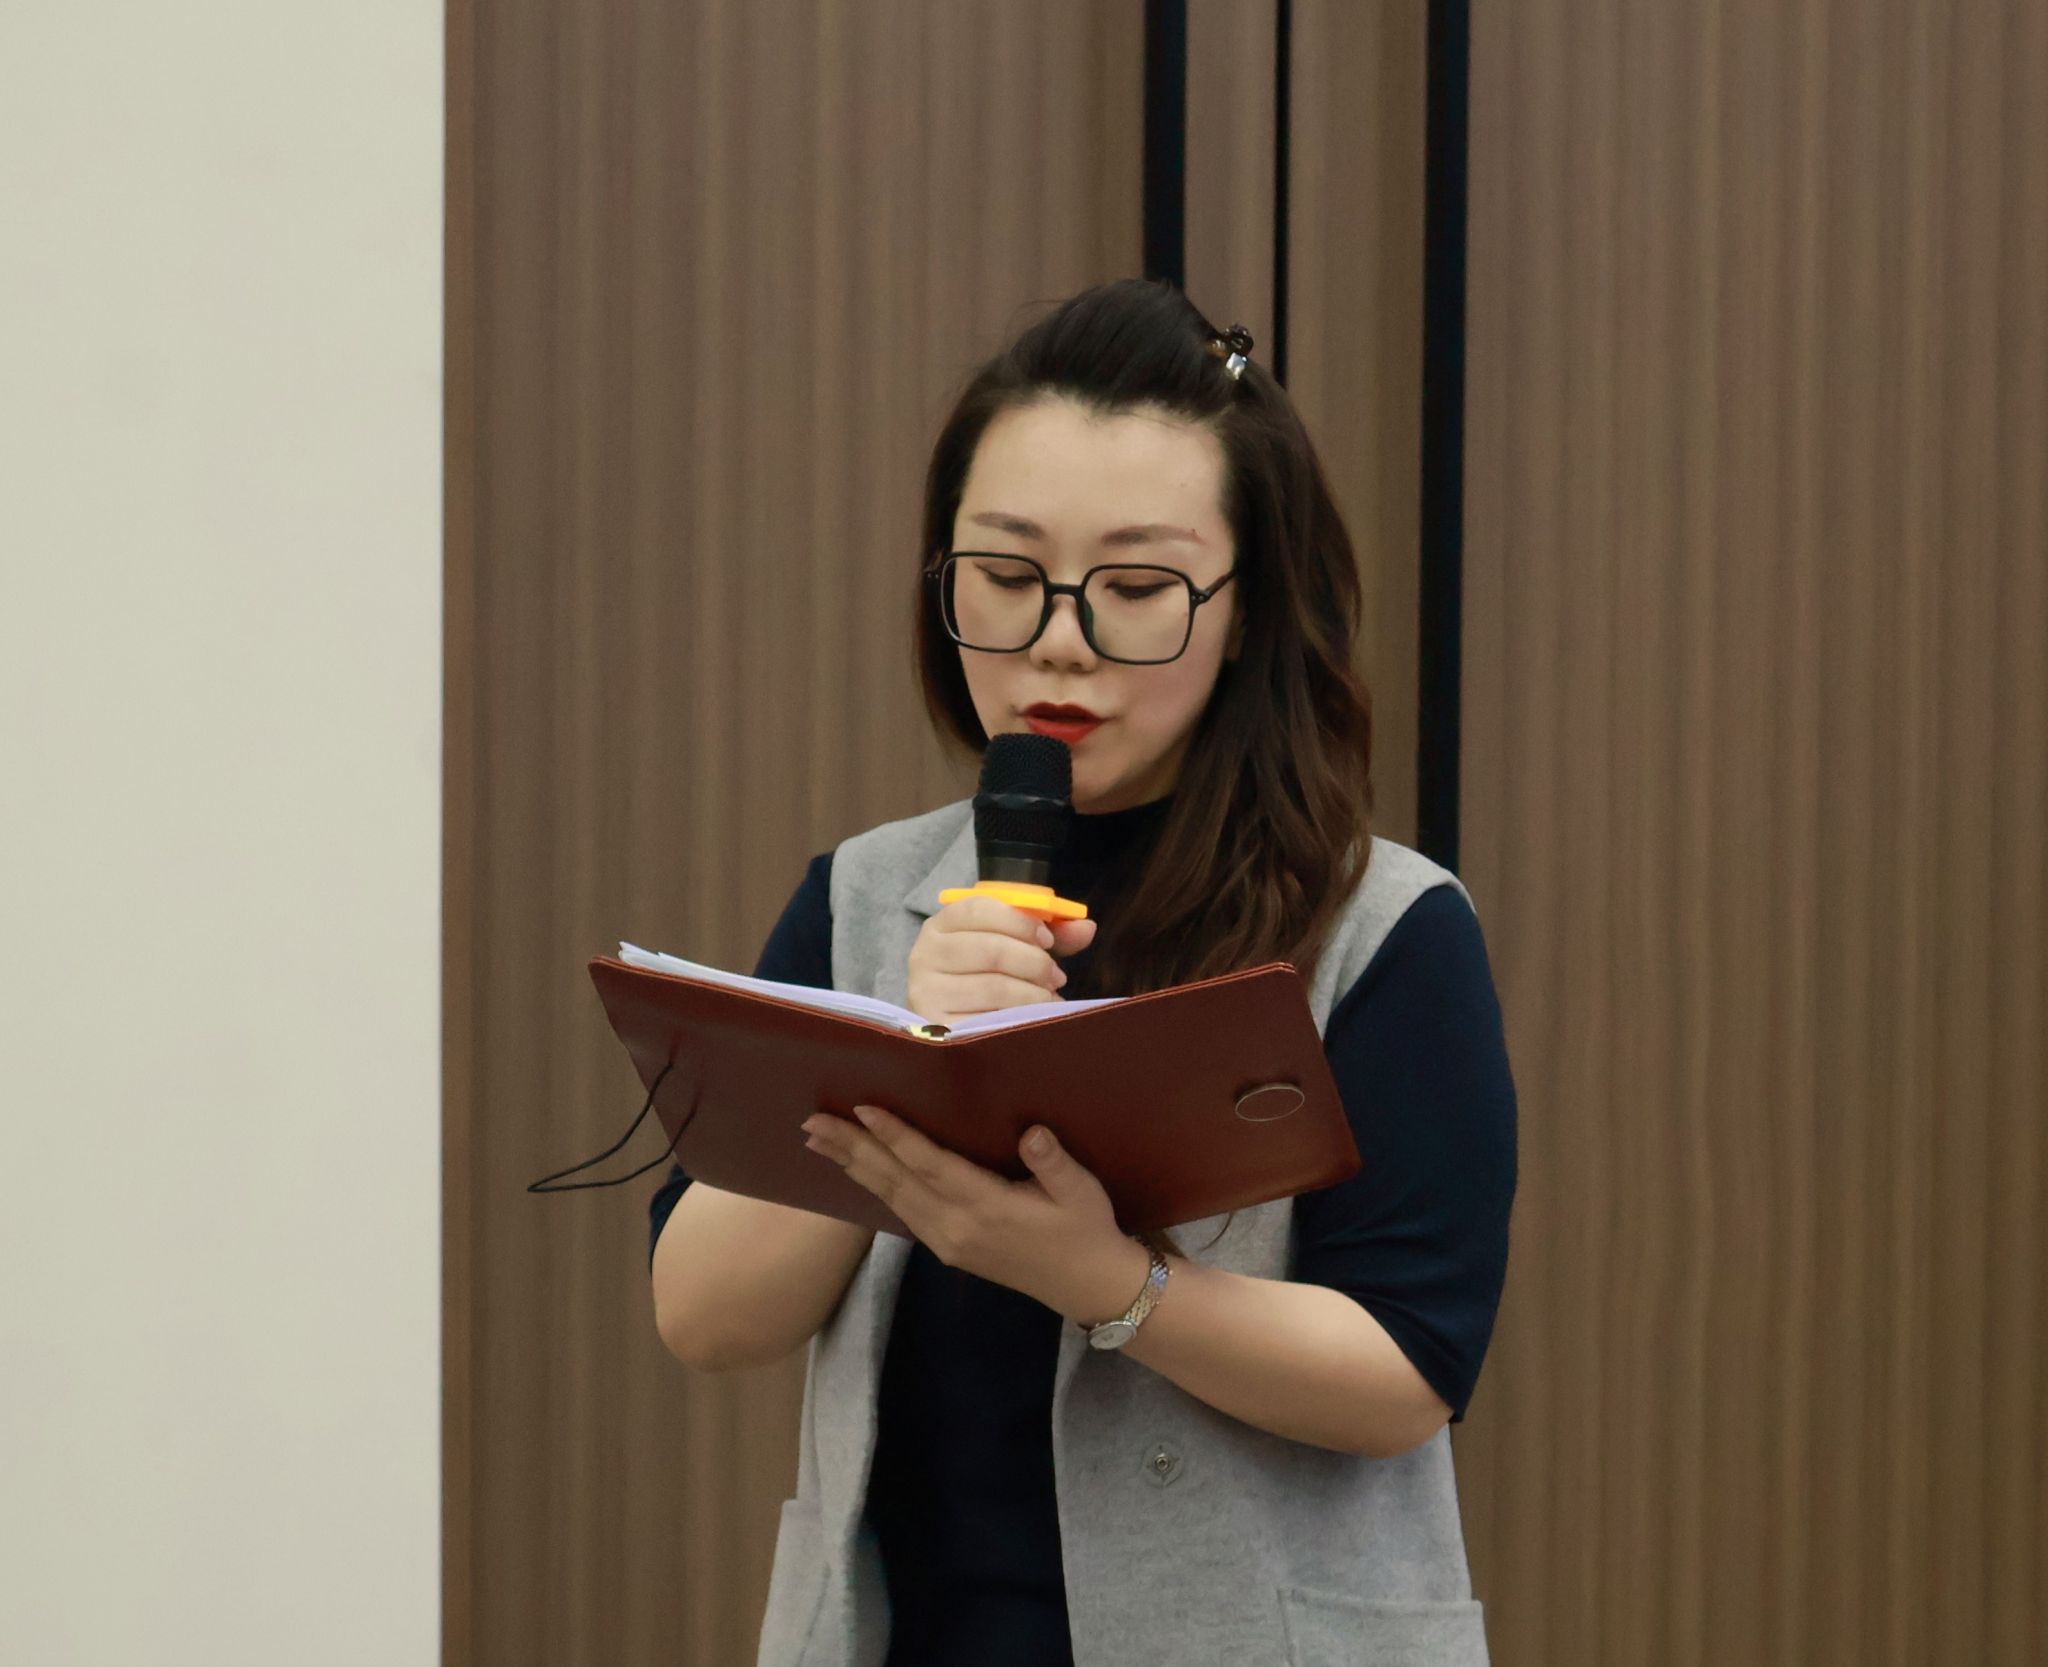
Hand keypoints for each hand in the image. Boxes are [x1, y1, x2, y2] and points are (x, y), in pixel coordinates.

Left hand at [800, 1103, 1146, 1324]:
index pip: (929, 1166)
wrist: (1088, 1287)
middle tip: (812, 1122)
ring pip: (892, 1198)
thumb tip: (1032, 1134)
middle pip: (895, 1181)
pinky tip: (857, 1171)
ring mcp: (947, 1243)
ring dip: (854, 1167)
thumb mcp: (1081, 1193)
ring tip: (818, 1141)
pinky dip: (875, 1188)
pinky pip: (902, 1213)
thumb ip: (1054, 1163)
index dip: (895, 1137)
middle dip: (853, 1149)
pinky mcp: (948, 1250)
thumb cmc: (1086, 1230)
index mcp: (987, 1208)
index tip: (862, 1109)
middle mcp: (957, 1227)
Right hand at [906, 895, 1098, 1029]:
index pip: (978, 908)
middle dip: (1035, 963)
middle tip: (1056, 977)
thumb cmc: (985, 979)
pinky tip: (1031, 1019)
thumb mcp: (1012, 948)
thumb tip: (1086, 927)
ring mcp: (926, 992)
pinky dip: (1021, 1017)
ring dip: (1034, 993)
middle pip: (991, 949)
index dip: (1020, 922)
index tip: (1047, 940)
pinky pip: (990, 1019)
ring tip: (1048, 998)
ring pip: (995, 986)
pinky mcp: (937, 1027)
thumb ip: (1048, 934)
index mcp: (940, 926)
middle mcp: (924, 955)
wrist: (951, 1029)